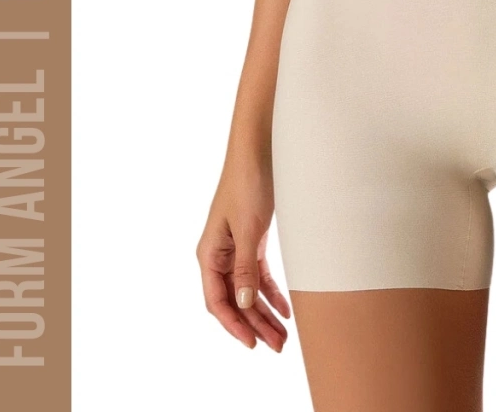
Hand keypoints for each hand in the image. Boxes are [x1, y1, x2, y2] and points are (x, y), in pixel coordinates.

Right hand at [196, 157, 290, 350]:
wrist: (260, 148)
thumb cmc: (248, 182)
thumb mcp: (248, 229)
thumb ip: (245, 267)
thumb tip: (242, 303)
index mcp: (209, 254)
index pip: (217, 301)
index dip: (234, 325)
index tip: (253, 343)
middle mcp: (219, 254)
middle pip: (235, 300)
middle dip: (255, 324)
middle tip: (278, 345)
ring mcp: (236, 247)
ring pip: (248, 290)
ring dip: (265, 312)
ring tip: (284, 334)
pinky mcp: (252, 239)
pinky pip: (258, 274)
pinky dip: (271, 291)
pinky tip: (286, 307)